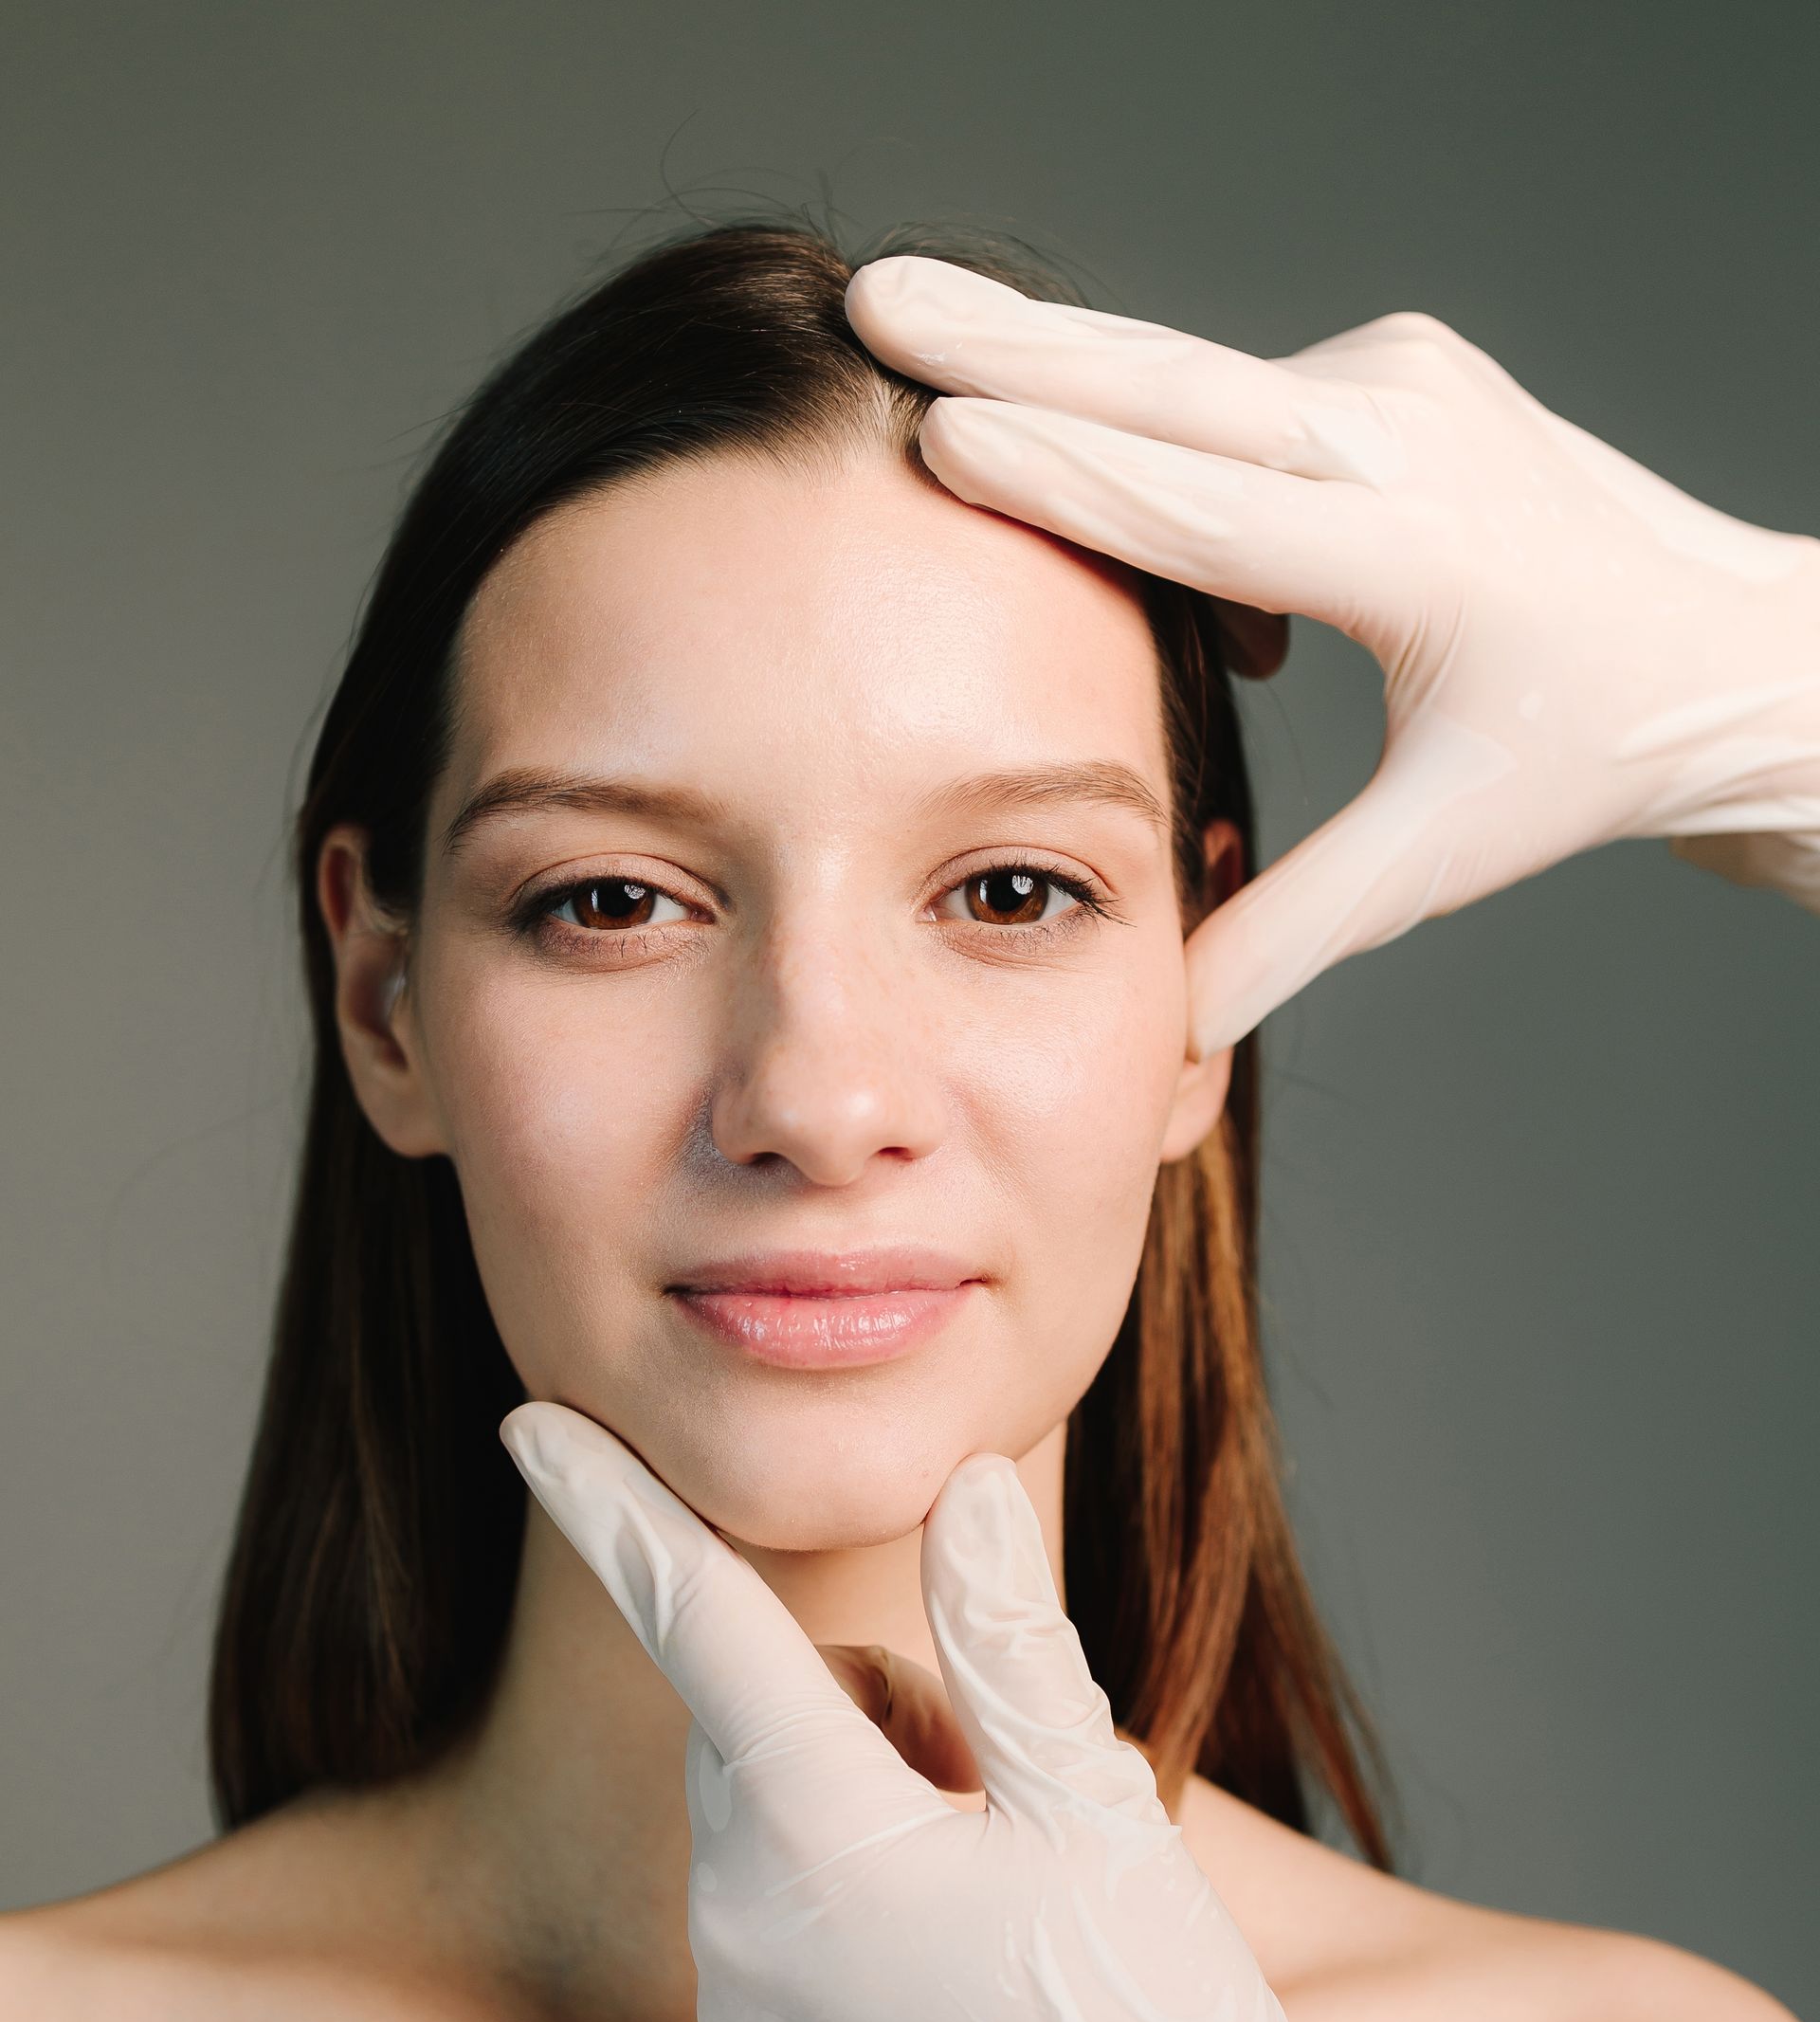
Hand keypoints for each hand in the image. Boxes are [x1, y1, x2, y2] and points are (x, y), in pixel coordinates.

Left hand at [502, 1402, 1595, 2021]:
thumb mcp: (1101, 1812)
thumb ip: (1011, 1637)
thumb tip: (965, 1486)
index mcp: (816, 1834)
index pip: (695, 1623)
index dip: (613, 1510)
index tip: (527, 1422)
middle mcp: (740, 1935)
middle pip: (771, 1734)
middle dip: (877, 1726)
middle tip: (1013, 1811)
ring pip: (778, 1844)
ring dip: (873, 1832)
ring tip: (1012, 1921)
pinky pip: (784, 1960)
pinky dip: (864, 1940)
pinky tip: (981, 2010)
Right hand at [845, 258, 1819, 1045]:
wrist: (1711, 643)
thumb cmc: (1576, 753)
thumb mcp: (1436, 858)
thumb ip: (1291, 930)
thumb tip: (1167, 1030)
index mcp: (1425, 560)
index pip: (1213, 514)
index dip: (1074, 478)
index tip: (945, 441)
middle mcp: (1414, 438)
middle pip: (1177, 389)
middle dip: (1014, 347)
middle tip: (874, 303)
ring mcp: (1406, 382)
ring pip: (1187, 374)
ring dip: (1048, 356)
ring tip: (903, 321)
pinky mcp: (1393, 367)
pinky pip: (1234, 396)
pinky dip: (1146, 426)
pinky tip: (1097, 483)